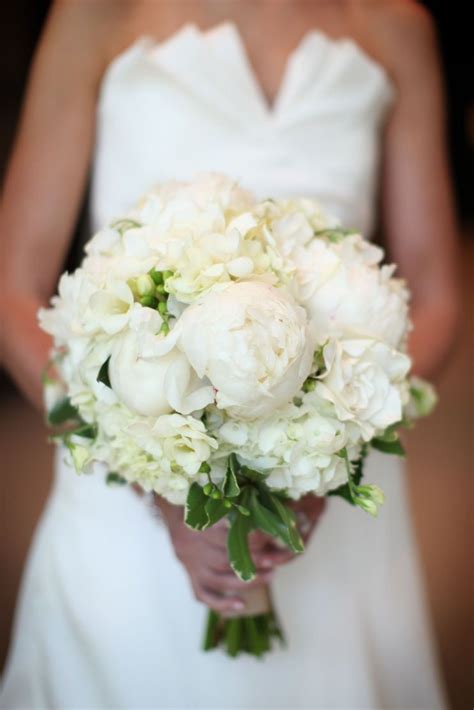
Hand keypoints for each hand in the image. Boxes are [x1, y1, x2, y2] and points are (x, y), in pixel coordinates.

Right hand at [155, 494, 325, 614]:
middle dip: (253, 562)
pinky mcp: (190, 575)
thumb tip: (270, 507)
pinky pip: (203, 594)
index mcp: (196, 522)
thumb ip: (236, 503)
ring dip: (246, 581)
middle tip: (275, 561)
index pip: (226, 535)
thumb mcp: (214, 496)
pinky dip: (221, 603)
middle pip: (224, 560)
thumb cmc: (200, 498)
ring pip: (218, 579)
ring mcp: (189, 563)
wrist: (171, 508)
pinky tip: (241, 605)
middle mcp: (191, 545)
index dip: (250, 538)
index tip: (271, 537)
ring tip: (270, 576)